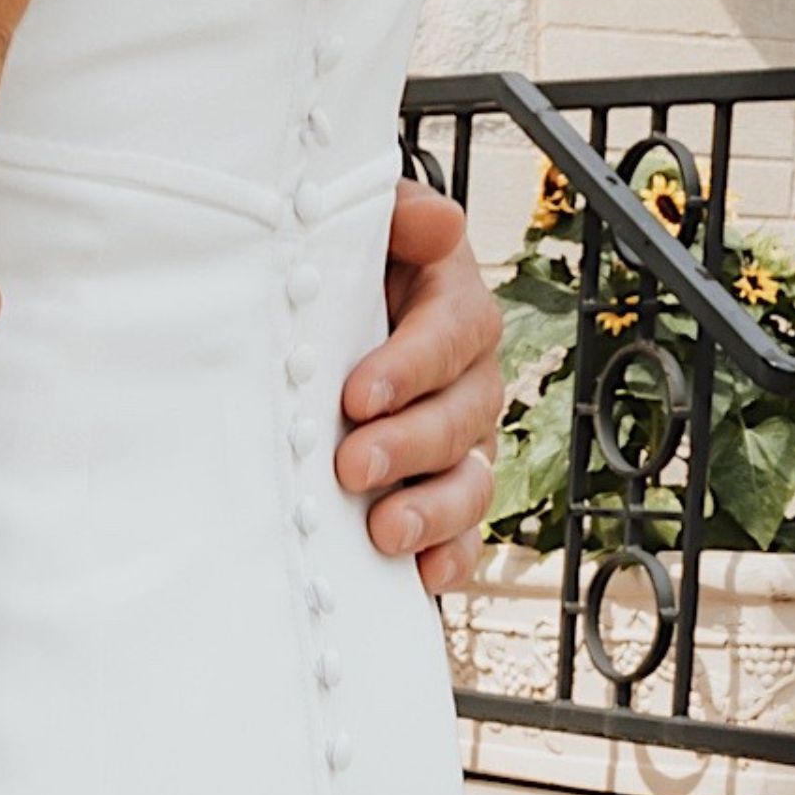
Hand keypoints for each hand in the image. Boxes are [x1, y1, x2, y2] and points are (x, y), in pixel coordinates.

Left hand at [342, 178, 506, 582]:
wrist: (323, 315)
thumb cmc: (345, 268)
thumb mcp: (366, 227)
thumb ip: (399, 219)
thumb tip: (440, 226)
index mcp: (454, 307)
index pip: (453, 335)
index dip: (411, 366)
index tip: (356, 394)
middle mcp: (470, 379)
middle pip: (462, 417)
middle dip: (410, 446)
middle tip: (352, 466)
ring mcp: (462, 443)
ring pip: (470, 481)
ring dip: (433, 511)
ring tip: (384, 531)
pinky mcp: (445, 493)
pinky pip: (463, 533)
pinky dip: (446, 556)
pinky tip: (420, 575)